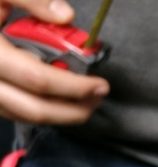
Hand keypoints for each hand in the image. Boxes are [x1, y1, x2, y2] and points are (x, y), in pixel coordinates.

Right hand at [0, 0, 108, 123]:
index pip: (38, 80)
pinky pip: (12, 112)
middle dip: (73, 111)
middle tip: (99, 99)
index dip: (74, 86)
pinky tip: (59, 101)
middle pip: (34, 110)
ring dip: (59, 115)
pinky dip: (39, 111)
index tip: (101, 83)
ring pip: (23, 116)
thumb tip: (67, 15)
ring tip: (87, 103)